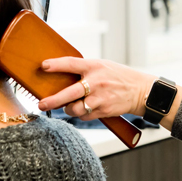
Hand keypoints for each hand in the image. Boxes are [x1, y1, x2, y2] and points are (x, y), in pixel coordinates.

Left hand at [37, 57, 154, 120]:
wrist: (140, 91)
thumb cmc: (118, 76)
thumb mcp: (103, 66)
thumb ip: (85, 70)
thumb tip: (62, 76)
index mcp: (94, 66)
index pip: (72, 64)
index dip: (56, 65)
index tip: (43, 66)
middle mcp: (96, 82)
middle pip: (69, 93)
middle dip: (53, 100)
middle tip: (41, 104)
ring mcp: (100, 98)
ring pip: (75, 109)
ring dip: (68, 109)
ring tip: (68, 106)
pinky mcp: (103, 111)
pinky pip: (85, 116)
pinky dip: (82, 114)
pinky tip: (86, 108)